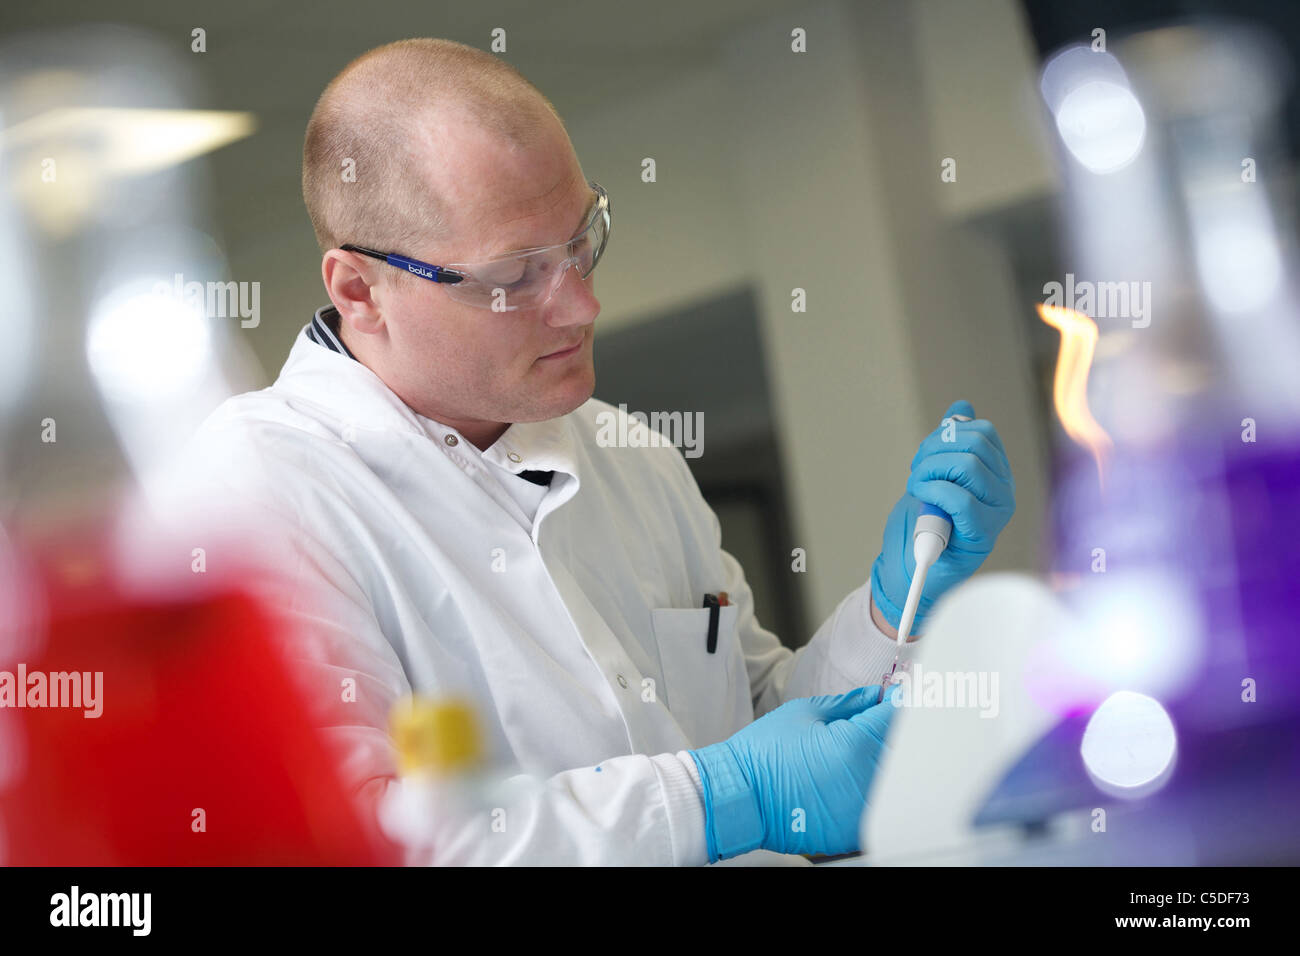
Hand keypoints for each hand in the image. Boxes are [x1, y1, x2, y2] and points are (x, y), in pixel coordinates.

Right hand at [688, 686, 895, 860]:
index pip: (895, 717)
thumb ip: (847, 705)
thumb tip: (873, 697)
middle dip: (892, 733)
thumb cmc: (761, 755)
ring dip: (884, 763)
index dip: (897, 704)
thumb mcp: (802, 714)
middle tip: (874, 724)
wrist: (736, 798)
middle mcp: (864, 779)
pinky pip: (878, 809)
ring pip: (894, 782)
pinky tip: (848, 781)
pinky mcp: (853, 833)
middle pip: (902, 750)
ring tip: (855, 754)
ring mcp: (861, 810)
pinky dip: (872, 793)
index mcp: (852, 744)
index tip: (894, 700)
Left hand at [870, 400, 1014, 635]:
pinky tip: (921, 499)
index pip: (982, 432)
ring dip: (929, 472)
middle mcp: (1004, 490)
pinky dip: (932, 492)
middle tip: (916, 474)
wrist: (907, 569)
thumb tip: (962, 407)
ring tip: (917, 488)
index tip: (924, 458)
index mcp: (996, 472)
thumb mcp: (935, 474)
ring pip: (968, 466)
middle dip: (934, 451)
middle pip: (976, 444)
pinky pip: (960, 498)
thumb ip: (951, 442)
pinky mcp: (983, 534)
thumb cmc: (922, 523)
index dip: (945, 436)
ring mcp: (997, 513)